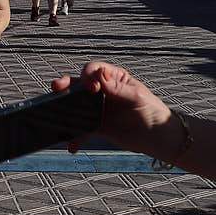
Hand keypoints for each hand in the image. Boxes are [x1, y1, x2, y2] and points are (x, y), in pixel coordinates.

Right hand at [50, 61, 172, 155]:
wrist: (159, 138)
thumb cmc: (153, 112)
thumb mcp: (137, 97)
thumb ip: (117, 88)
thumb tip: (100, 75)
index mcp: (114, 78)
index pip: (95, 70)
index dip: (88, 75)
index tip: (90, 87)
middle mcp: (103, 91)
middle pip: (80, 85)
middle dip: (67, 85)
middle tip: (57, 87)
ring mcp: (99, 109)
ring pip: (77, 106)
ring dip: (65, 110)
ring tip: (56, 115)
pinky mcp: (98, 126)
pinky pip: (82, 129)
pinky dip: (76, 137)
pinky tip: (71, 144)